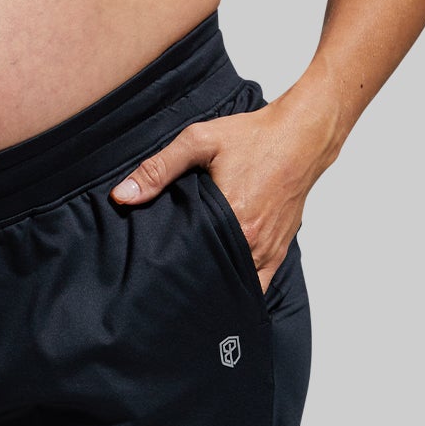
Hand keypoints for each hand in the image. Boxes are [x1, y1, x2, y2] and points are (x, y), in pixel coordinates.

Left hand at [109, 94, 335, 292]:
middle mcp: (252, 243)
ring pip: (236, 286)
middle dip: (191, 285)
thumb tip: (122, 195)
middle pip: (212, 279)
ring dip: (215, 288)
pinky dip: (240, 287)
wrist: (302, 135)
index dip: (171, 272)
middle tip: (167, 288)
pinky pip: (258, 284)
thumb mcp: (200, 142)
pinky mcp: (279, 251)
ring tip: (191, 290)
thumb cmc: (254, 136)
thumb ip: (159, 169)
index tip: (154, 277)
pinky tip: (221, 287)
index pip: (191, 264)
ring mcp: (268, 251)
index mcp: (232, 221)